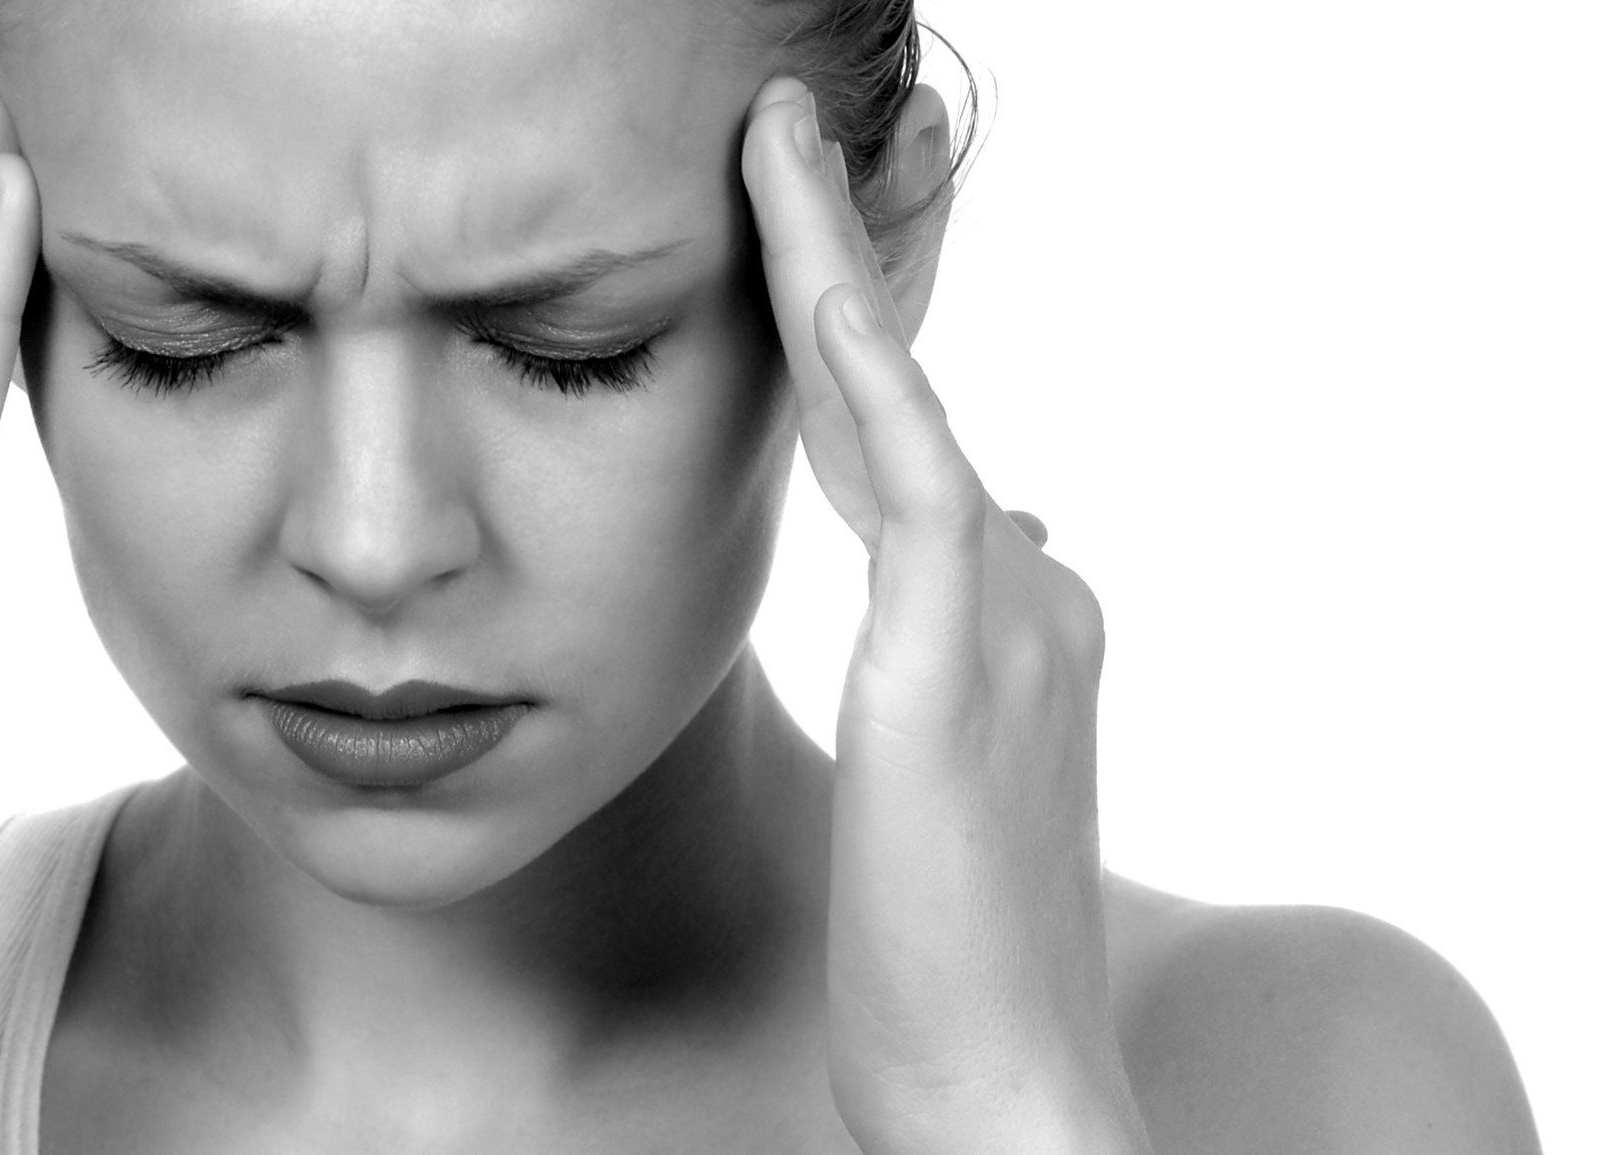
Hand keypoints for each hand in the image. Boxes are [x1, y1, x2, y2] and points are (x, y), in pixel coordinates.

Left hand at [741, 80, 1149, 1152]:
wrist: (999, 1080)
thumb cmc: (938, 952)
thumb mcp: (941, 778)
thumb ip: (957, 650)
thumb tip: (987, 527)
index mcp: (1015, 623)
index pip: (908, 451)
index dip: (844, 346)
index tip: (791, 259)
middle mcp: (1025, 590)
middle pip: (903, 396)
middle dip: (839, 259)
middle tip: (780, 136)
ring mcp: (1005, 615)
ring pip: (900, 401)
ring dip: (834, 261)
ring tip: (774, 141)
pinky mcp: (956, 659)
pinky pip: (912, 473)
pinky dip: (864, 363)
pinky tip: (807, 269)